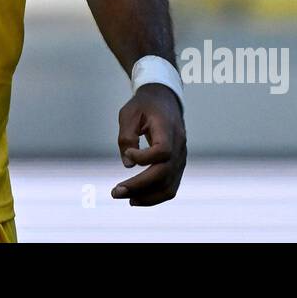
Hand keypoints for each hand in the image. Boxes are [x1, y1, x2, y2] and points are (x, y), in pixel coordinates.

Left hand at [112, 84, 185, 205]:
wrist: (164, 99)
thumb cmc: (144, 105)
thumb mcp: (129, 113)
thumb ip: (126, 136)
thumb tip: (128, 165)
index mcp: (168, 128)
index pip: (163, 151)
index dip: (145, 157)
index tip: (129, 153)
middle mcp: (179, 146)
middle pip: (164, 173)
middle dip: (139, 186)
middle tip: (116, 192)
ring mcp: (181, 158)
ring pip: (169, 186)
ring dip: (147, 196)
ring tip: (125, 198)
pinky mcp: (178, 165)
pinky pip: (170, 187)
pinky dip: (155, 196)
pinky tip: (137, 198)